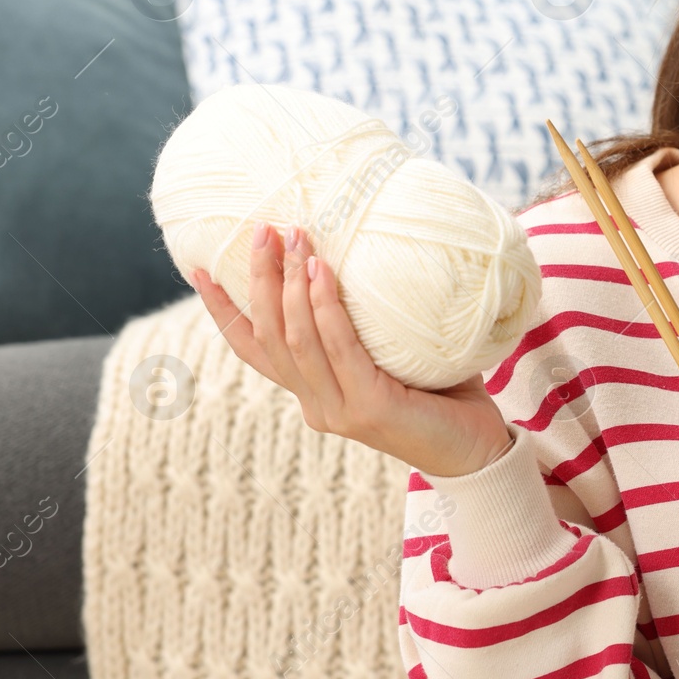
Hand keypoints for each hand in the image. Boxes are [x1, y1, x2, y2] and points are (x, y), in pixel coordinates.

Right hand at [188, 220, 513, 478]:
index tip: (199, 266)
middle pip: (269, 334)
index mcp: (314, 392)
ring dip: (291, 283)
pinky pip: (338, 347)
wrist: (479, 447)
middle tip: (262, 230)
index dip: (223, 310)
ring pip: (296, 338)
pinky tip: (324, 272)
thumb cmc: (445, 393)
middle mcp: (316, 404)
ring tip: (294, 239)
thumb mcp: (394, 353)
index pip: (254, 349)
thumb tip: (370, 252)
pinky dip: (326, 307)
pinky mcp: (369, 408)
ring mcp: (338, 409)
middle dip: (260, 279)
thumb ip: (371, 319)